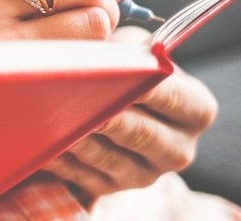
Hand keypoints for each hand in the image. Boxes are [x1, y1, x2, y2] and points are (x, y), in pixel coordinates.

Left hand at [42, 27, 218, 201]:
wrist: (116, 106)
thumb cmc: (128, 70)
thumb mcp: (136, 53)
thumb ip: (129, 52)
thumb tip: (109, 52)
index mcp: (196, 112)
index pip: (176, 99)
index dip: (150, 87)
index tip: (126, 74)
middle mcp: (178, 150)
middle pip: (144, 135)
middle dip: (113, 117)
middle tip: (85, 101)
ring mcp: (145, 175)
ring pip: (110, 159)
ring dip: (82, 140)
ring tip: (58, 121)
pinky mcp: (111, 189)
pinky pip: (83, 177)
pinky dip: (63, 160)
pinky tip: (44, 144)